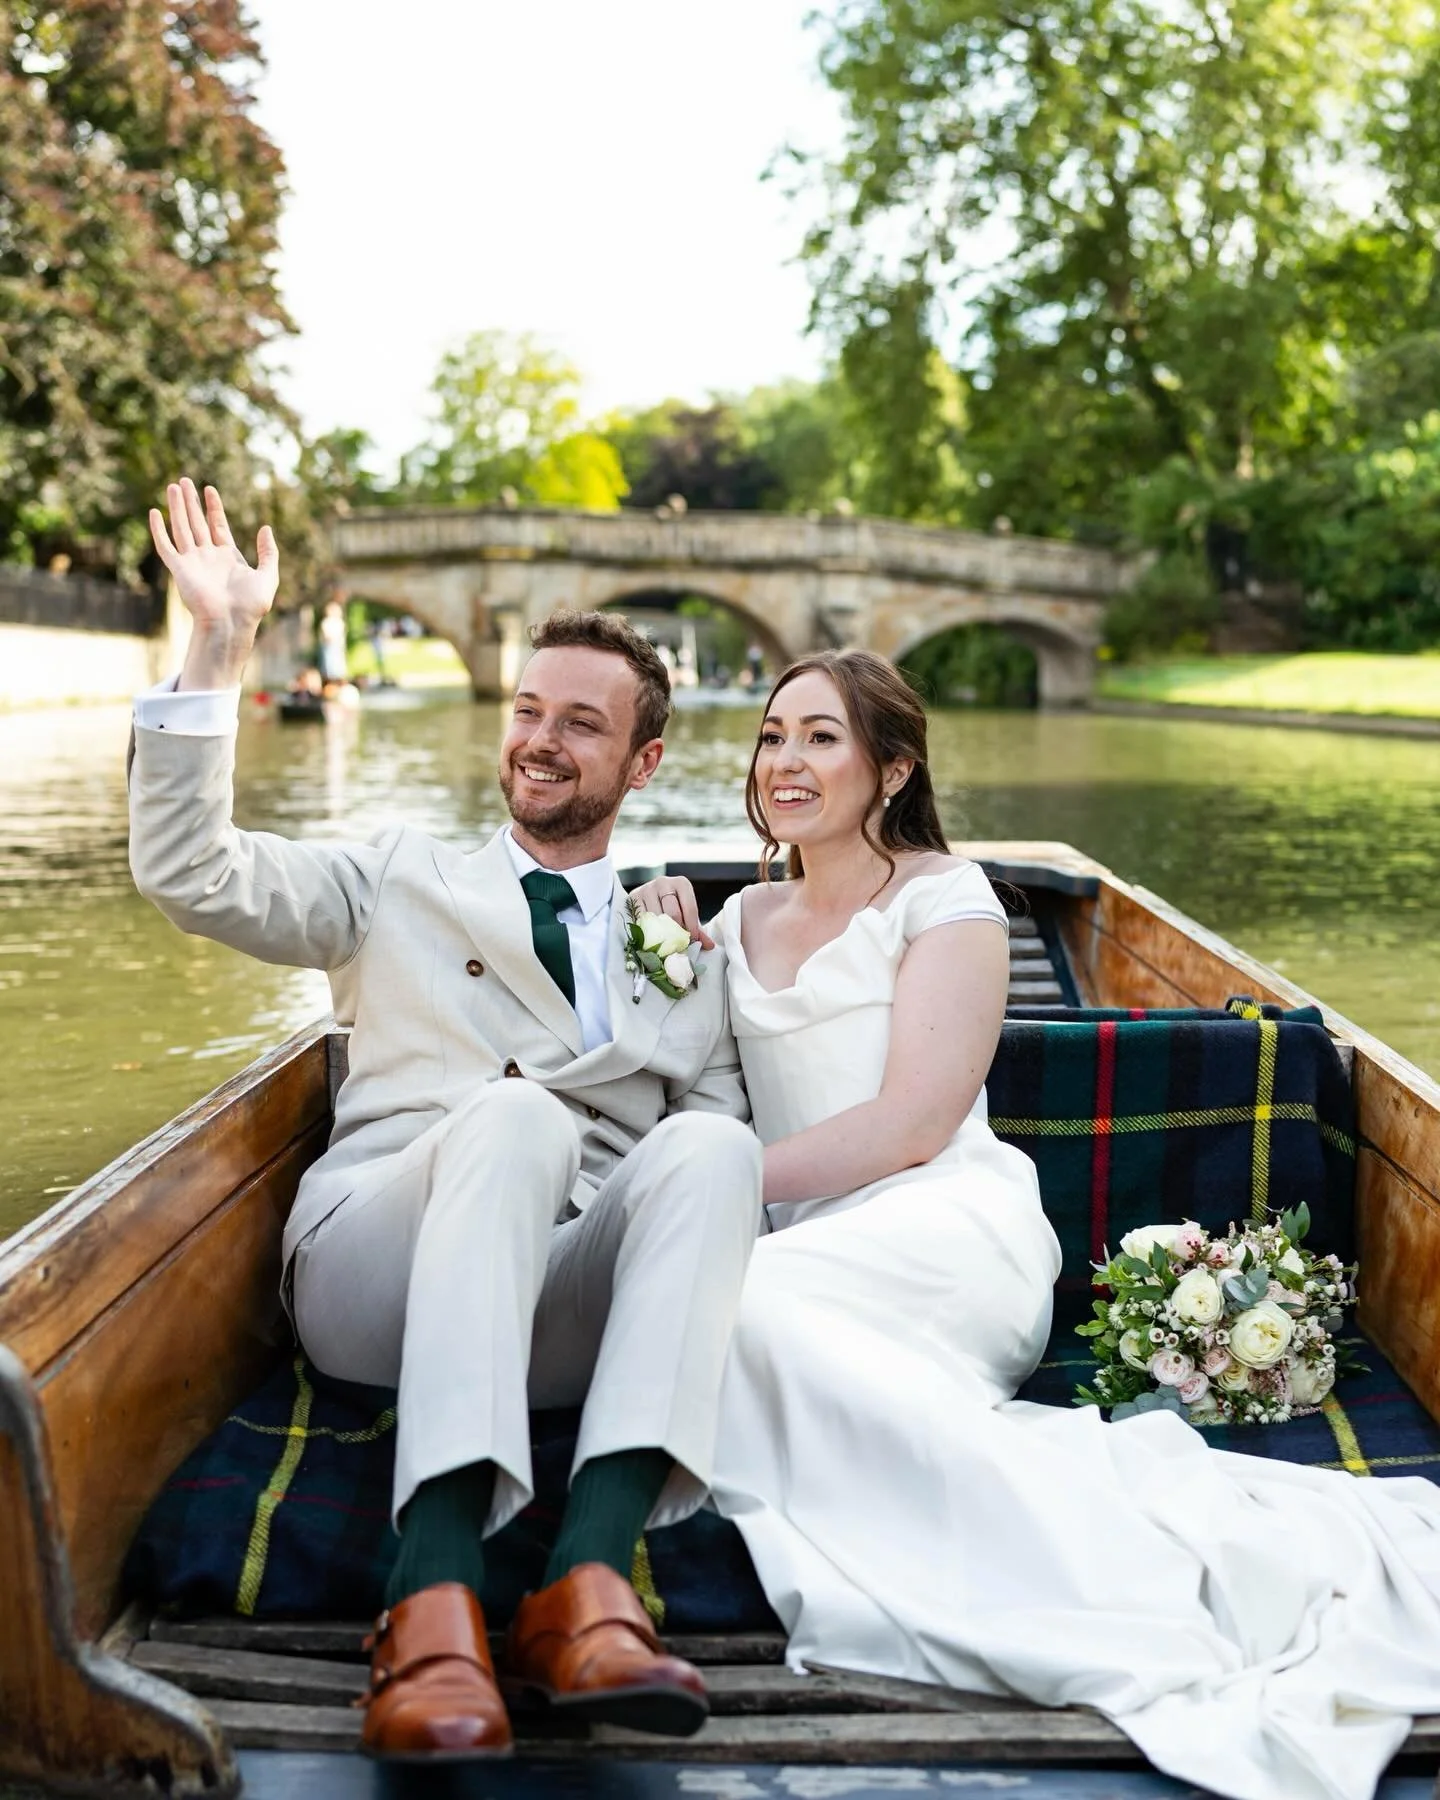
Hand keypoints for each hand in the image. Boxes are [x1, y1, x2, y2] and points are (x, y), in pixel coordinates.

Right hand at [149, 478, 278, 634]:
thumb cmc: (251, 606)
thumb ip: (268, 552)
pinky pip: (166, 546)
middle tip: (185, 481)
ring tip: (173, 486)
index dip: (213, 507)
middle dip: (191, 502)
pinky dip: (159, 530)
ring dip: (177, 508)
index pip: (218, 525)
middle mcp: (208, 557)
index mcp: (228, 557)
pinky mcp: (179, 570)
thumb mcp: (268, 575)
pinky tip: (154, 513)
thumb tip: (266, 528)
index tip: (210, 489)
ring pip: (182, 528)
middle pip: (197, 523)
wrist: (231, 623)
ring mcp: (192, 562)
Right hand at [628, 874, 713, 949]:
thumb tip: (710, 946)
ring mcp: (646, 889)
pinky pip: (640, 919)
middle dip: (676, 932)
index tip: (692, 941)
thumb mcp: (686, 914)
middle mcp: (663, 882)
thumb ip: (697, 930)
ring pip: (655, 918)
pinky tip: (650, 939)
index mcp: (681, 883)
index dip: (692, 927)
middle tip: (678, 946)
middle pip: (672, 914)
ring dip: (660, 934)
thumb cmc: (672, 906)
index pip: (689, 908)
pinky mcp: (632, 898)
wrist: (648, 897)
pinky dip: (646, 931)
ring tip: (664, 945)